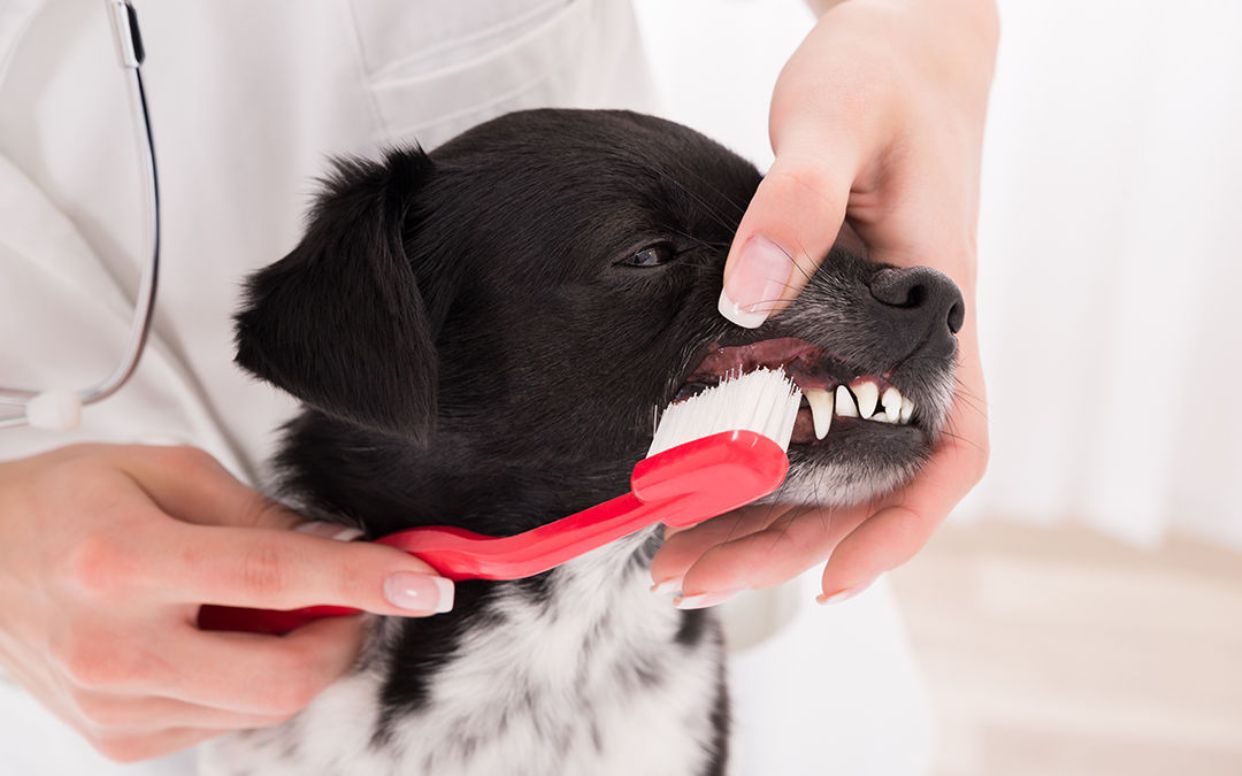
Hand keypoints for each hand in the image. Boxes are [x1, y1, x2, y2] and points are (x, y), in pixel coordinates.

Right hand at [0, 444, 451, 761]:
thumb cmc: (58, 507)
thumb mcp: (161, 471)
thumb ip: (258, 513)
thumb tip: (337, 550)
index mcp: (125, 563)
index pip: (276, 579)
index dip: (364, 581)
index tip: (425, 582)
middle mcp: (117, 648)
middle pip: (282, 676)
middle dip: (344, 639)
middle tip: (349, 599)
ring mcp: (116, 707)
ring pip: (261, 706)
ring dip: (295, 657)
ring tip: (257, 607)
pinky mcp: (119, 740)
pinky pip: (226, 722)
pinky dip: (248, 681)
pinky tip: (217, 638)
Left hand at [654, 0, 995, 604]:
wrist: (900, 45)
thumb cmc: (884, 76)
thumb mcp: (835, 120)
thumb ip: (796, 201)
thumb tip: (751, 292)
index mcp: (936, 309)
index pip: (949, 446)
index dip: (901, 526)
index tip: (836, 581)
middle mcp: (912, 343)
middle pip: (869, 480)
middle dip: (789, 543)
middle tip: (689, 578)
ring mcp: (875, 340)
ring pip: (832, 459)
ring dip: (764, 518)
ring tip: (676, 557)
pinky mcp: (839, 325)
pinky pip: (807, 413)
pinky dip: (760, 462)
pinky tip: (701, 483)